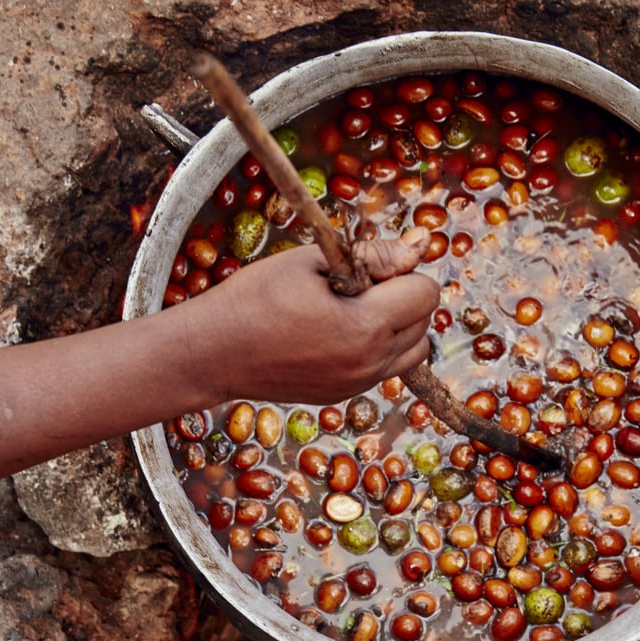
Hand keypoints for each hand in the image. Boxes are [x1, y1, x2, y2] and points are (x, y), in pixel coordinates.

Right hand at [178, 232, 439, 403]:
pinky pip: (384, 369)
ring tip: (350, 311)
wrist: (213, 352)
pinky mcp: (344, 395)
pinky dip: (375, 349)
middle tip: (352, 287)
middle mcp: (369, 363)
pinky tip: (335, 334)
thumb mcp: (314, 261)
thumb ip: (374, 255)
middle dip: (400, 298)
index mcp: (365, 326)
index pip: (426, 293)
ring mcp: (358, 384)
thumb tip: (422, 244)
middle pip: (423, 323)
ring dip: (396, 327)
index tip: (366, 269)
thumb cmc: (256, 297)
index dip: (402, 272)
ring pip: (412, 351)